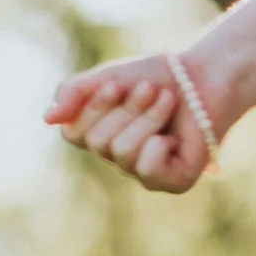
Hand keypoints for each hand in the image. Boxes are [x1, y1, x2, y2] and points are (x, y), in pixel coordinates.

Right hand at [45, 56, 216, 193]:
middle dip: (128, 109)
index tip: (117, 84)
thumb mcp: (107, 77)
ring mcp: (146, 172)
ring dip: (148, 118)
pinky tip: (173, 136)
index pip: (73, 134)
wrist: (207, 74)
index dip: (93, 108)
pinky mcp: (174, 181)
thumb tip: (48, 119)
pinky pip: (148, 170)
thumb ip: (73, 93)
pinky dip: (158, 145)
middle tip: (154, 90)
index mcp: (99, 136)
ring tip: (169, 101)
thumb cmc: (159, 76)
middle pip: (99, 141)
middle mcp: (119, 159)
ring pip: (122, 151)